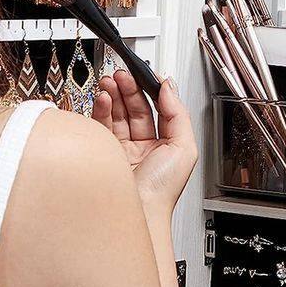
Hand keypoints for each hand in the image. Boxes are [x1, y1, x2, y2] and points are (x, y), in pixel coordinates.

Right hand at [92, 69, 197, 211]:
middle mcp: (145, 147)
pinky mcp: (104, 154)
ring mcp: (123, 150)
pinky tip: (104, 99)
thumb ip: (178, 113)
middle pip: (136, 109)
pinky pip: (101, 126)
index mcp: (167, 145)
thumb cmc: (162, 191)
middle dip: (129, 88)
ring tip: (111, 82)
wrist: (138, 212)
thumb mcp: (184, 146)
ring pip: (117, 115)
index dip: (152, 90)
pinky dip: (101, 109)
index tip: (146, 74)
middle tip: (123, 74)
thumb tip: (170, 87)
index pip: (159, 109)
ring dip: (114, 95)